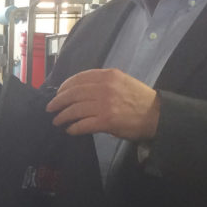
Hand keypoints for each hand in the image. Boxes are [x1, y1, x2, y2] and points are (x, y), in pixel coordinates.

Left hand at [45, 68, 159, 139]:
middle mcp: (105, 87)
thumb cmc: (139, 100)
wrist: (157, 115)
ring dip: (63, 116)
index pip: (79, 78)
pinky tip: (70, 130)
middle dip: (58, 101)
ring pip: (75, 109)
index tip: (58, 93)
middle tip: (50, 108)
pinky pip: (83, 124)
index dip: (64, 86)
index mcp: (108, 75)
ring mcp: (105, 104)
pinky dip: (74, 128)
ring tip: (57, 121)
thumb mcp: (122, 82)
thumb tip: (81, 93)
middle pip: (73, 93)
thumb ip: (103, 84)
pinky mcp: (106, 121)